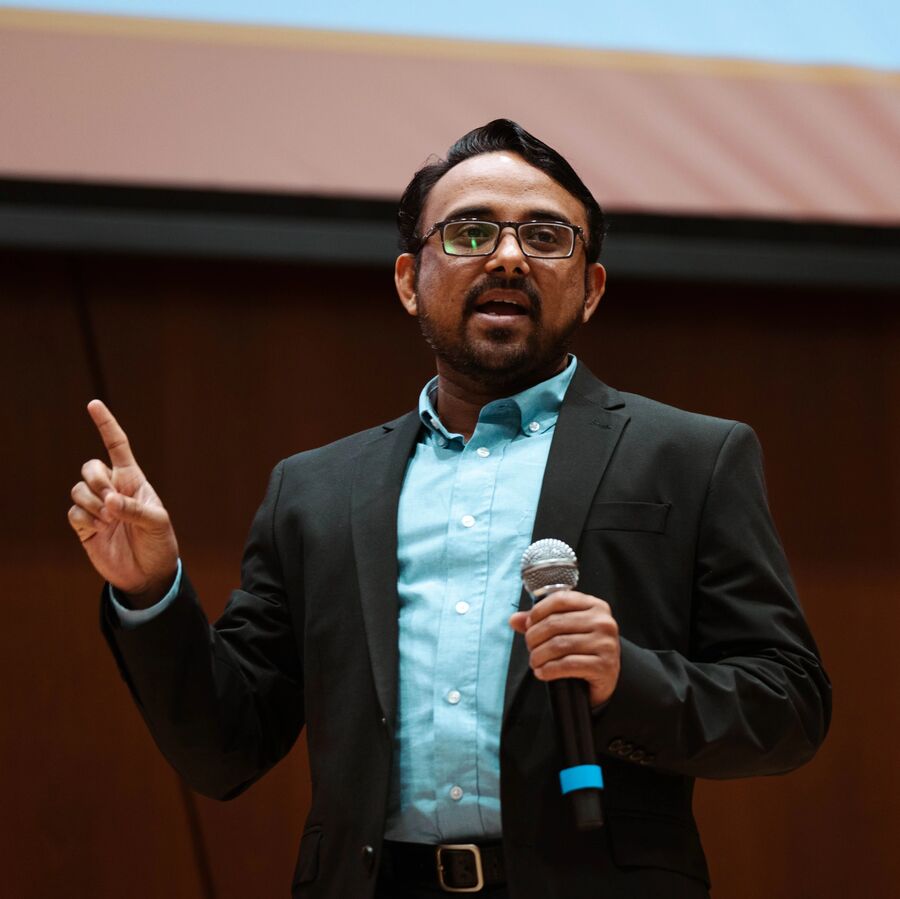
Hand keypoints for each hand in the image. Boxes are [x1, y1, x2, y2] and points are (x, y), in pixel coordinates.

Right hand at [68, 400, 178, 605]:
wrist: (149, 573)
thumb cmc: (159, 543)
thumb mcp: (157, 523)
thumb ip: (135, 509)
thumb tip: (109, 501)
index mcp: (133, 480)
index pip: (117, 446)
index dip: (106, 425)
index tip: (94, 404)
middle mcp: (112, 489)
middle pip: (90, 467)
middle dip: (97, 480)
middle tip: (111, 501)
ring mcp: (97, 507)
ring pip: (78, 488)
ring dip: (92, 503)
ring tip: (109, 520)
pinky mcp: (84, 525)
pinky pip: (73, 511)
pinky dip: (85, 518)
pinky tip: (101, 530)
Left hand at [509, 591, 619, 707]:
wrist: (606, 677)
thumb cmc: (584, 649)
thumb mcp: (566, 630)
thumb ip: (541, 621)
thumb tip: (514, 619)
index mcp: (595, 606)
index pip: (559, 600)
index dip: (538, 612)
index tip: (529, 625)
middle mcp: (603, 622)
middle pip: (555, 624)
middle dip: (534, 637)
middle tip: (530, 648)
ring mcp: (606, 644)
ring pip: (558, 645)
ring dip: (538, 656)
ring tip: (534, 662)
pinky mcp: (604, 666)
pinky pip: (566, 665)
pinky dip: (548, 670)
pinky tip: (542, 673)